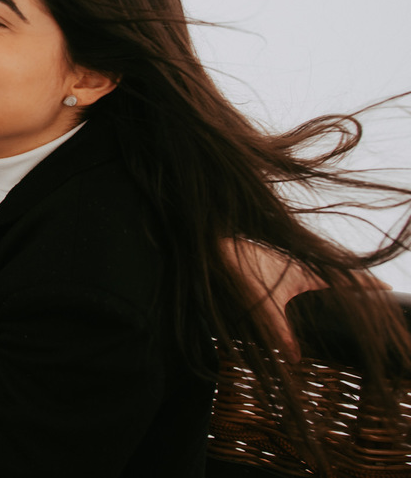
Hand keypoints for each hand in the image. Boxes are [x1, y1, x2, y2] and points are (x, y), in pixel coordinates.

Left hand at [220, 238, 389, 358]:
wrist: (215, 245)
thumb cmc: (238, 267)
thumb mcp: (261, 302)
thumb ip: (279, 329)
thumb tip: (295, 358)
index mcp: (308, 271)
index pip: (347, 277)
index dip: (368, 284)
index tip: (389, 289)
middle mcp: (303, 265)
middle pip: (339, 274)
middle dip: (358, 285)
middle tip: (377, 297)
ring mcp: (291, 263)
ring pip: (323, 273)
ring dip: (339, 282)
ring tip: (354, 296)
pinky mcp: (278, 264)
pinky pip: (308, 273)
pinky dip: (320, 281)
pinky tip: (314, 292)